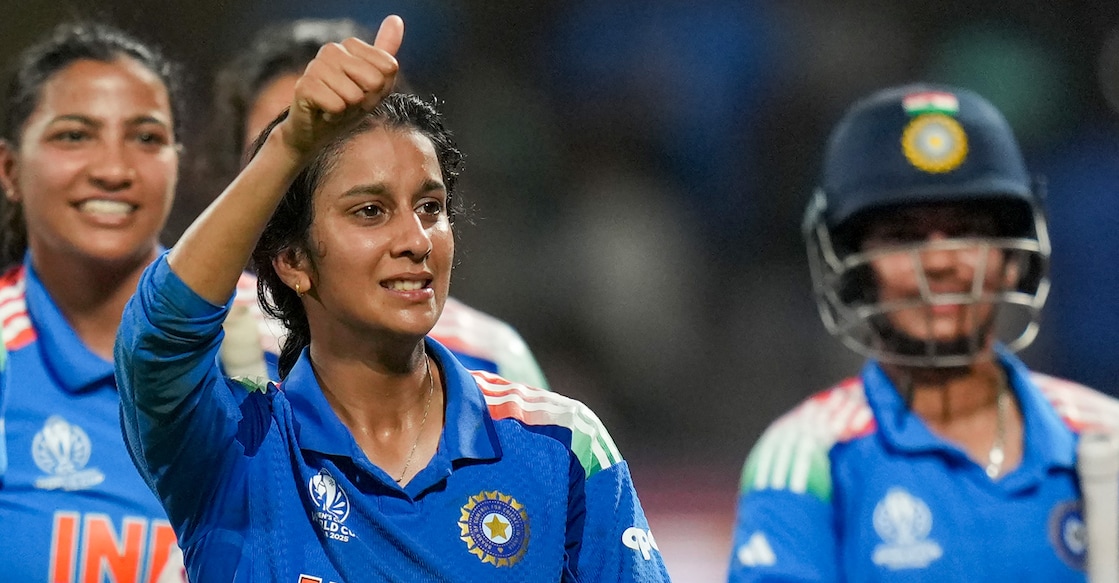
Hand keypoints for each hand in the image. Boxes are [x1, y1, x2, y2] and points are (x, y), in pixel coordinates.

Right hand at [281, 15, 404, 156]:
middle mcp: (332, 50)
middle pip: (375, 80)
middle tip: (350, 103)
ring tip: (336, 107)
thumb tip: (396, 18)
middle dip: (366, 100)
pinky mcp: (304, 86)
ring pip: (355, 95)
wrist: (318, 131)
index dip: (381, 89)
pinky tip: (324, 112)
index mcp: (350, 45)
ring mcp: (315, 66)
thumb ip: (386, 52)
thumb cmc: (348, 105)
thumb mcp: (376, 82)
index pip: (389, 67)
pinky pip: (337, 105)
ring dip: (349, 110)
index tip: (364, 92)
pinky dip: (335, 116)